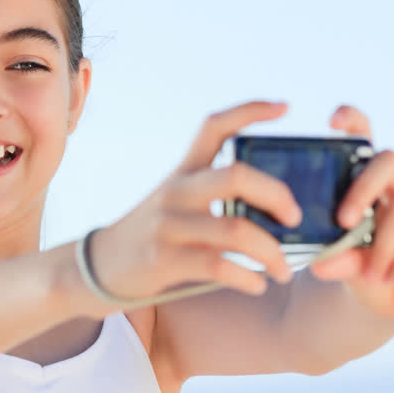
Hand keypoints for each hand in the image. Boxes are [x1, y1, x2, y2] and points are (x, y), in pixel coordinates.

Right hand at [88, 101, 300, 302]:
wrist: (97, 267)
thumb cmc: (150, 236)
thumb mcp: (173, 203)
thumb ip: (211, 198)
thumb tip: (274, 207)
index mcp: (182, 172)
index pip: (214, 126)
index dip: (250, 111)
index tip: (286, 107)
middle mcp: (176, 192)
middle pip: (237, 176)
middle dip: (277, 196)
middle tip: (295, 219)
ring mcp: (168, 225)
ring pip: (235, 229)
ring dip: (271, 252)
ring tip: (284, 270)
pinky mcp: (163, 260)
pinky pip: (218, 266)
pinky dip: (247, 278)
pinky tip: (257, 285)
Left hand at [309, 105, 393, 325]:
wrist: (382, 302)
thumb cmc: (354, 267)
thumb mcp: (338, 262)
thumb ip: (334, 257)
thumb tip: (323, 264)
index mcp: (365, 183)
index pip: (363, 139)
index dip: (354, 122)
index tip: (334, 121)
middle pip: (389, 160)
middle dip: (363, 188)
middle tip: (343, 221)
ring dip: (383, 244)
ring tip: (370, 273)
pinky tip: (389, 276)